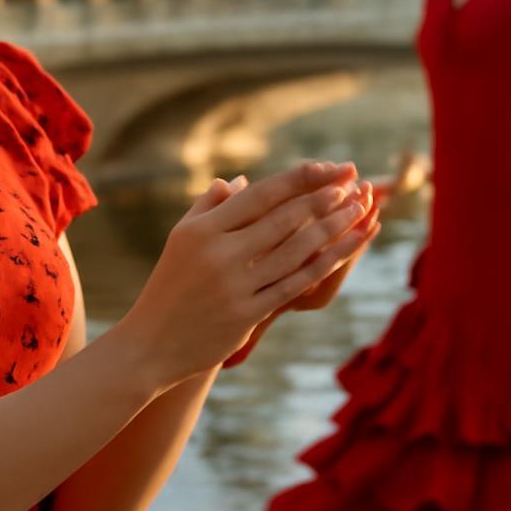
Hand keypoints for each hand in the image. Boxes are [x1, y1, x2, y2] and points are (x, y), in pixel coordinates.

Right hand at [113, 161, 371, 391]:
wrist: (150, 343)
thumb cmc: (169, 284)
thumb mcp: (181, 238)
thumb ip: (210, 206)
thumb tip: (243, 182)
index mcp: (203, 229)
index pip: (261, 195)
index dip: (299, 179)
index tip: (328, 167)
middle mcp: (219, 253)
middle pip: (284, 219)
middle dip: (325, 197)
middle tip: (354, 180)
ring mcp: (235, 285)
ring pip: (296, 251)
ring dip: (334, 227)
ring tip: (360, 209)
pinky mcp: (247, 314)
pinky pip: (295, 283)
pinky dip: (326, 263)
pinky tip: (347, 248)